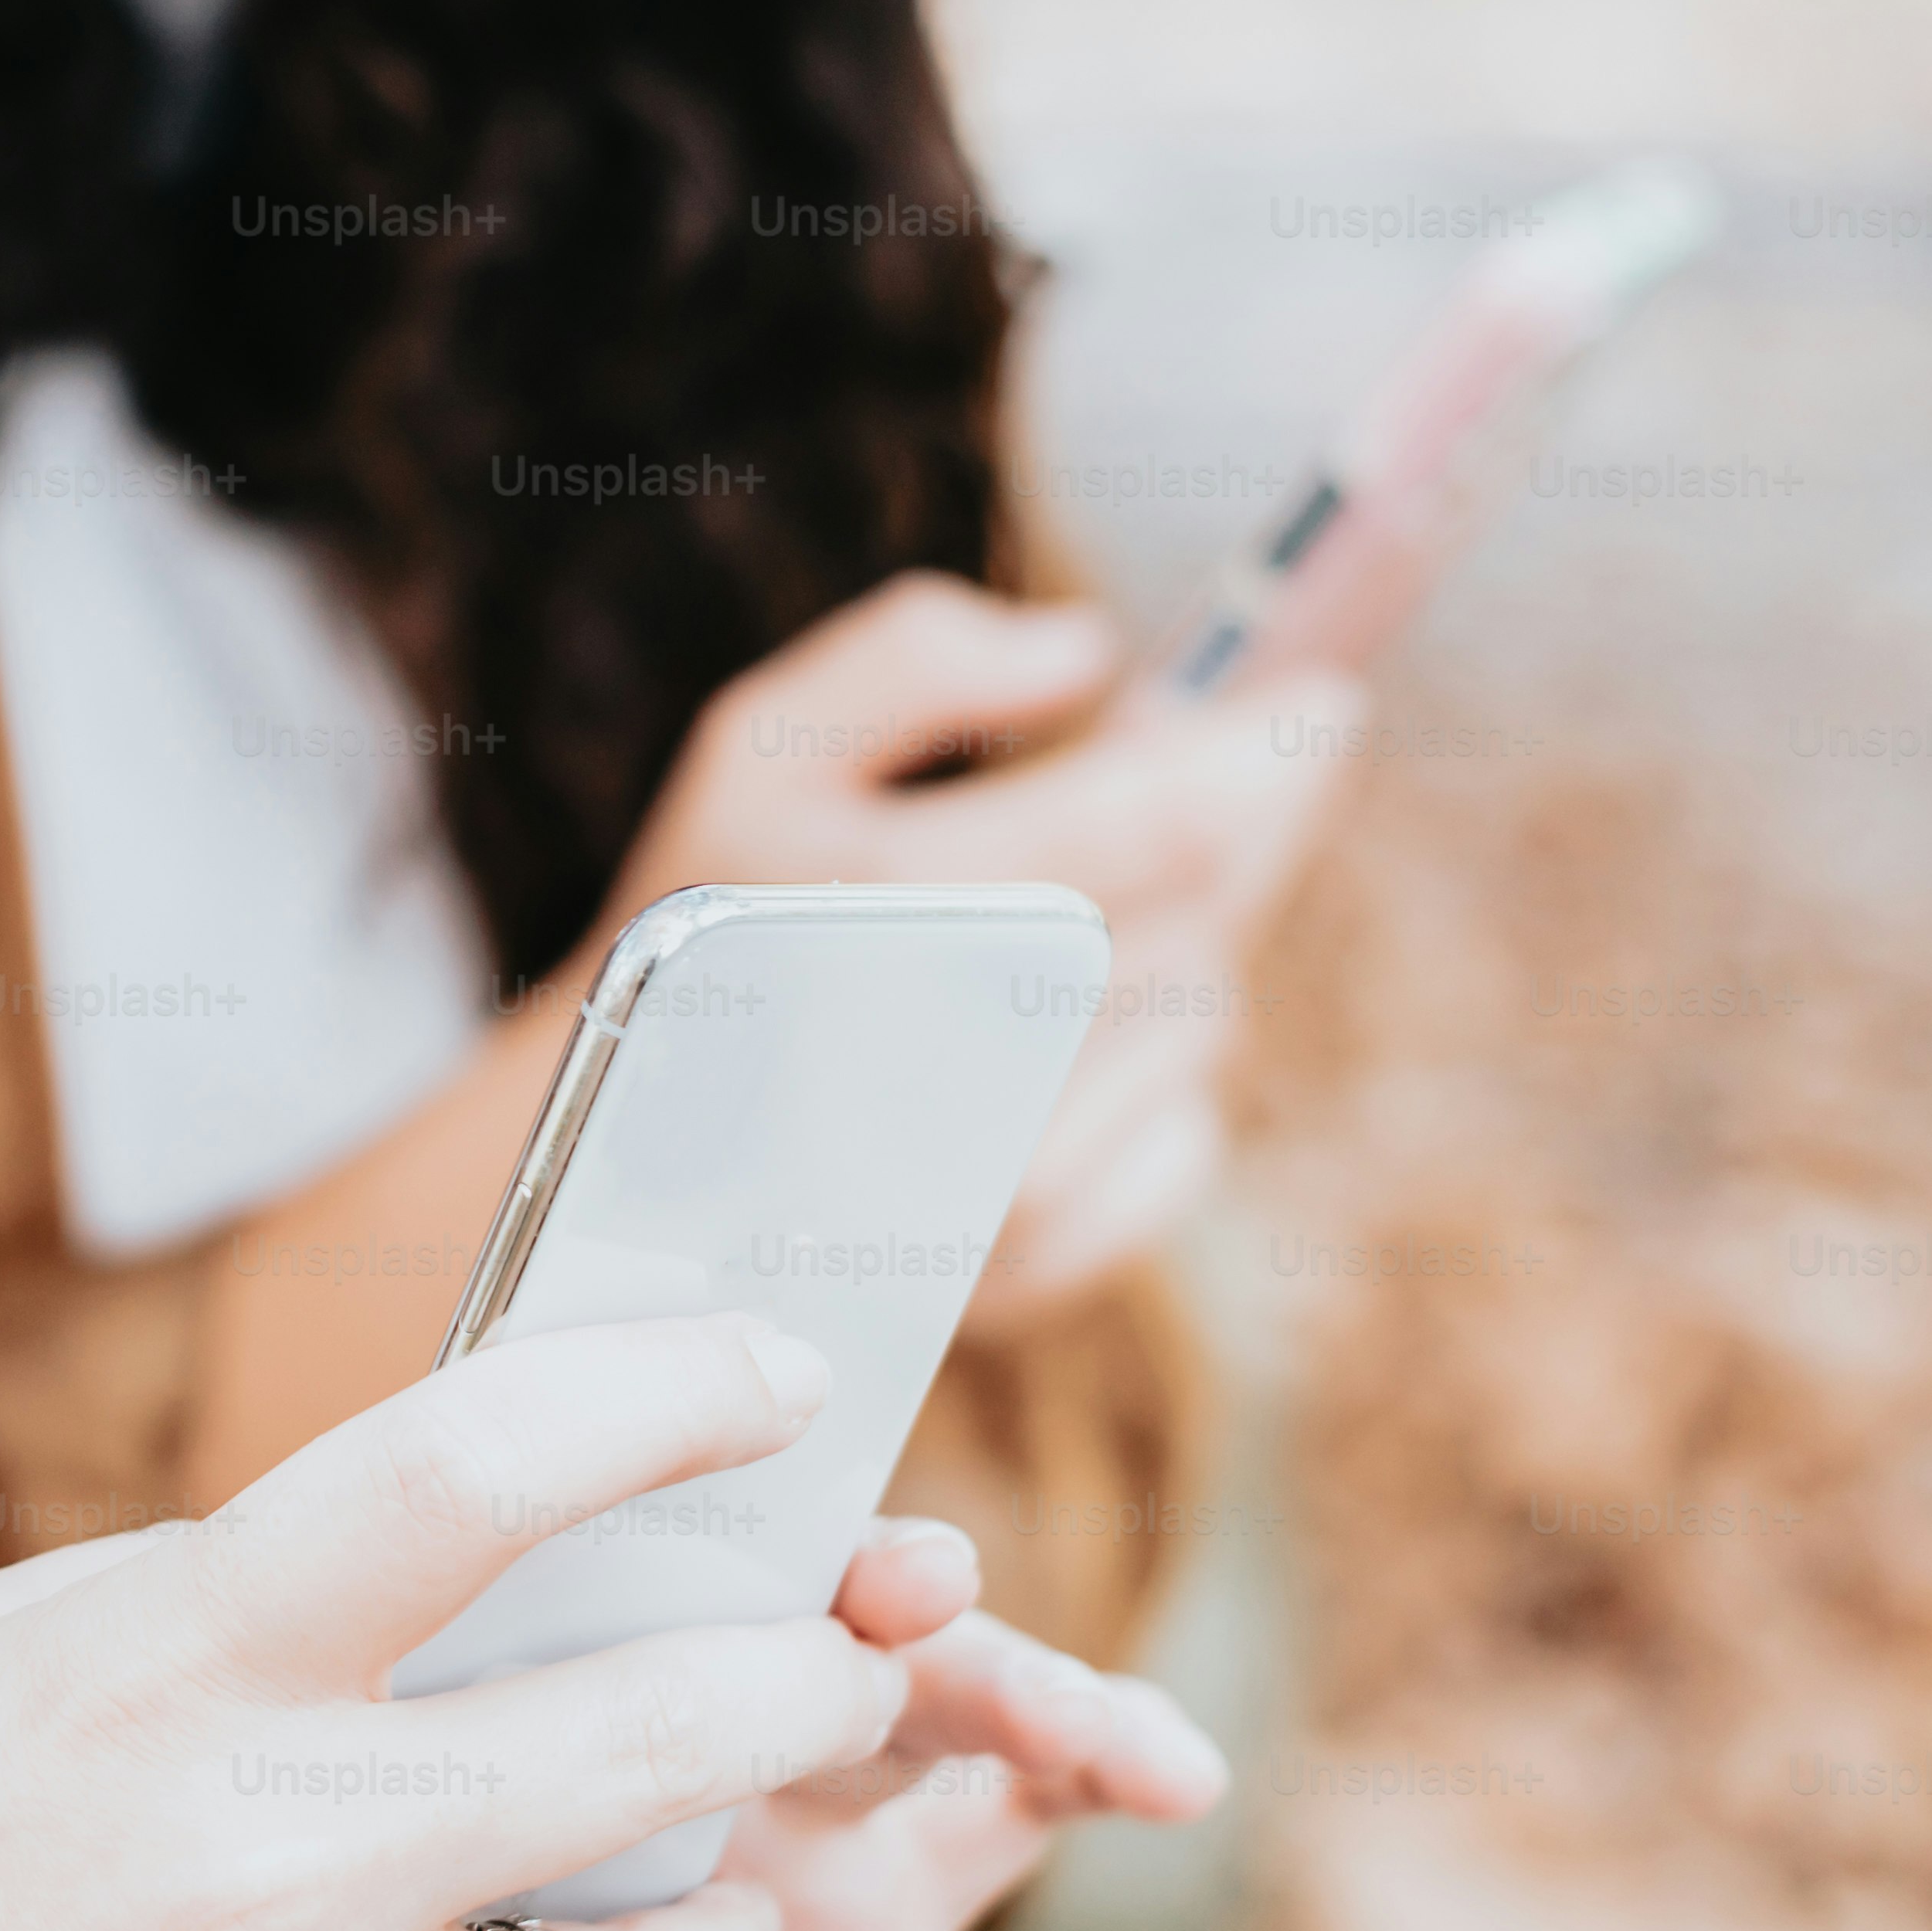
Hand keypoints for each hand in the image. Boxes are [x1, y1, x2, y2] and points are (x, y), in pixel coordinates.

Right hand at [0, 1314, 924, 1930]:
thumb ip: (201, 1618)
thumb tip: (439, 1569)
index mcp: (152, 1669)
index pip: (478, 1465)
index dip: (666, 1393)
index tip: (768, 1374)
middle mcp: (265, 1866)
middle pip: (673, 1722)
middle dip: (811, 1673)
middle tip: (836, 1653)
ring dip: (718, 1913)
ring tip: (680, 1884)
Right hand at [616, 574, 1354, 1326]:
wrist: (612, 1176)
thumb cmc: (691, 934)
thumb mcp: (755, 750)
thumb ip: (914, 658)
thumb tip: (1089, 652)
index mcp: (875, 903)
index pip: (1152, 820)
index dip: (1259, 749)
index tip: (1319, 698)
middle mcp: (945, 1064)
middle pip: (1204, 916)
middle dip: (1236, 830)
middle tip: (1234, 769)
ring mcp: (991, 1194)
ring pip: (1206, 1024)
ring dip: (1180, 956)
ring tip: (1080, 929)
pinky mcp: (1025, 1278)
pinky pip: (1188, 1145)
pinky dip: (1156, 1086)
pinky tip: (1062, 1055)